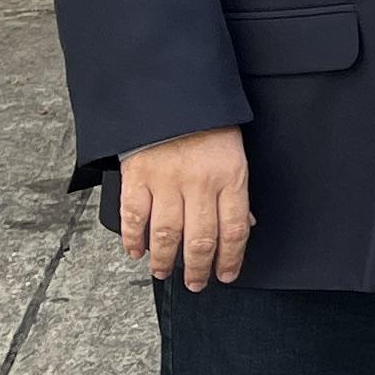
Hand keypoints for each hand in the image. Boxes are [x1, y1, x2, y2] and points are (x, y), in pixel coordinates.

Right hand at [120, 126, 253, 287]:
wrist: (172, 90)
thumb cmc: (207, 121)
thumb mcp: (234, 152)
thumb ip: (235, 191)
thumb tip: (241, 228)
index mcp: (230, 176)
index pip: (234, 231)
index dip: (230, 259)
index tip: (227, 275)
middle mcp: (199, 182)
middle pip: (200, 240)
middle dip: (198, 269)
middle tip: (196, 284)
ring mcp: (166, 180)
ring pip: (166, 234)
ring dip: (165, 260)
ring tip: (164, 272)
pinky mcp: (137, 175)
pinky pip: (134, 216)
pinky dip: (133, 238)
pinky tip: (137, 251)